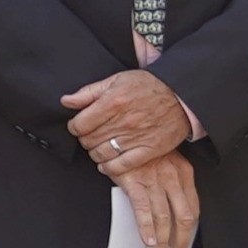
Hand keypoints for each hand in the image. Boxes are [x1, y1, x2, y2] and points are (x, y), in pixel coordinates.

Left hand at [63, 69, 189, 176]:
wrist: (181, 95)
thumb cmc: (149, 85)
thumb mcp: (117, 80)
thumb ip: (89, 92)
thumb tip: (66, 101)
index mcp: (113, 102)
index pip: (80, 124)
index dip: (75, 126)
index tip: (79, 126)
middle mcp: (123, 121)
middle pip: (89, 140)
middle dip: (85, 139)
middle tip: (90, 135)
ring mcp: (136, 137)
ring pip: (102, 154)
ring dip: (95, 153)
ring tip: (98, 147)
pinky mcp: (149, 150)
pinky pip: (122, 166)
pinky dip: (109, 168)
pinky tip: (106, 164)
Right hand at [120, 152, 197, 247]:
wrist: (124, 128)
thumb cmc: (144, 147)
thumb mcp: (166, 160)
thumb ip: (173, 182)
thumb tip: (173, 210)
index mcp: (184, 172)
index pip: (193, 209)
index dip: (189, 232)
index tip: (184, 246)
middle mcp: (172, 177)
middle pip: (183, 218)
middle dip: (180, 243)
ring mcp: (154, 179)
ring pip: (164, 218)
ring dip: (163, 242)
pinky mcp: (134, 180)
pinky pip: (143, 209)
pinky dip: (146, 227)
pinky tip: (148, 241)